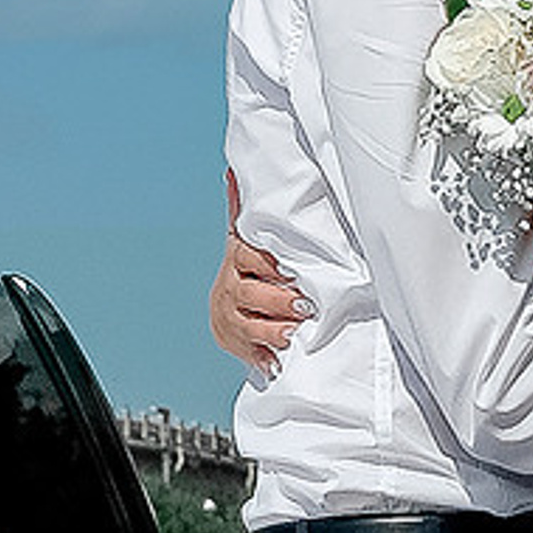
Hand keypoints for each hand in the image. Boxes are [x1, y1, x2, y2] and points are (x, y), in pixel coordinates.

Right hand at [211, 168, 309, 376]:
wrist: (229, 299)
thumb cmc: (252, 263)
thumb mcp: (247, 236)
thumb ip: (243, 207)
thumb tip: (231, 169)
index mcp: (239, 258)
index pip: (249, 258)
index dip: (267, 265)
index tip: (286, 272)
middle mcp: (230, 286)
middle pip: (249, 294)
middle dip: (276, 301)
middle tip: (302, 307)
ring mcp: (229, 314)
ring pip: (245, 325)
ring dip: (269, 332)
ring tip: (290, 336)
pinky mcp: (231, 338)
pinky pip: (243, 351)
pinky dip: (258, 358)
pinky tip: (272, 363)